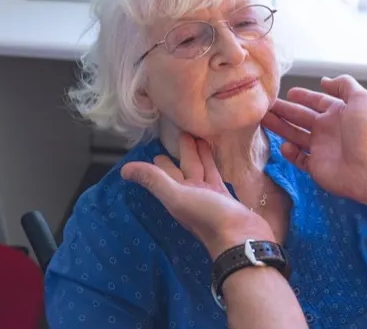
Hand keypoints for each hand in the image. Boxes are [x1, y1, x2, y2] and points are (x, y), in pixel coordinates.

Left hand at [121, 132, 272, 258]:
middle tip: (181, 129)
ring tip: (199, 135)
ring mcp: (209, 195)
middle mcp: (190, 194)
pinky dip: (213, 163)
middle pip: (184, 167)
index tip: (157, 140)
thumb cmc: (208, 217)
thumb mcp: (178, 197)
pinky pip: (215, 174)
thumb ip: (155, 181)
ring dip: (198, 153)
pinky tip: (215, 155)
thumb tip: (124, 170)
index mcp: (176, 194)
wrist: (241, 238)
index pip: (164, 172)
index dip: (160, 159)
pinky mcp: (225, 195)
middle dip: (182, 150)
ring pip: (201, 168)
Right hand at [262, 75, 366, 214]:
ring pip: (296, 135)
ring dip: (280, 127)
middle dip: (284, 110)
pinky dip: (290, 152)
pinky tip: (284, 145)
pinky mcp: (316, 167)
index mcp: (338, 112)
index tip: (287, 92)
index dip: (303, 97)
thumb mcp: (361, 98)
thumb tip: (325, 81)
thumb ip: (343, 84)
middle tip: (265, 106)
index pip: (316, 102)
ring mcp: (322, 149)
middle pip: (301, 117)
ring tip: (264, 120)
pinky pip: (299, 159)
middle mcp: (328, 129)